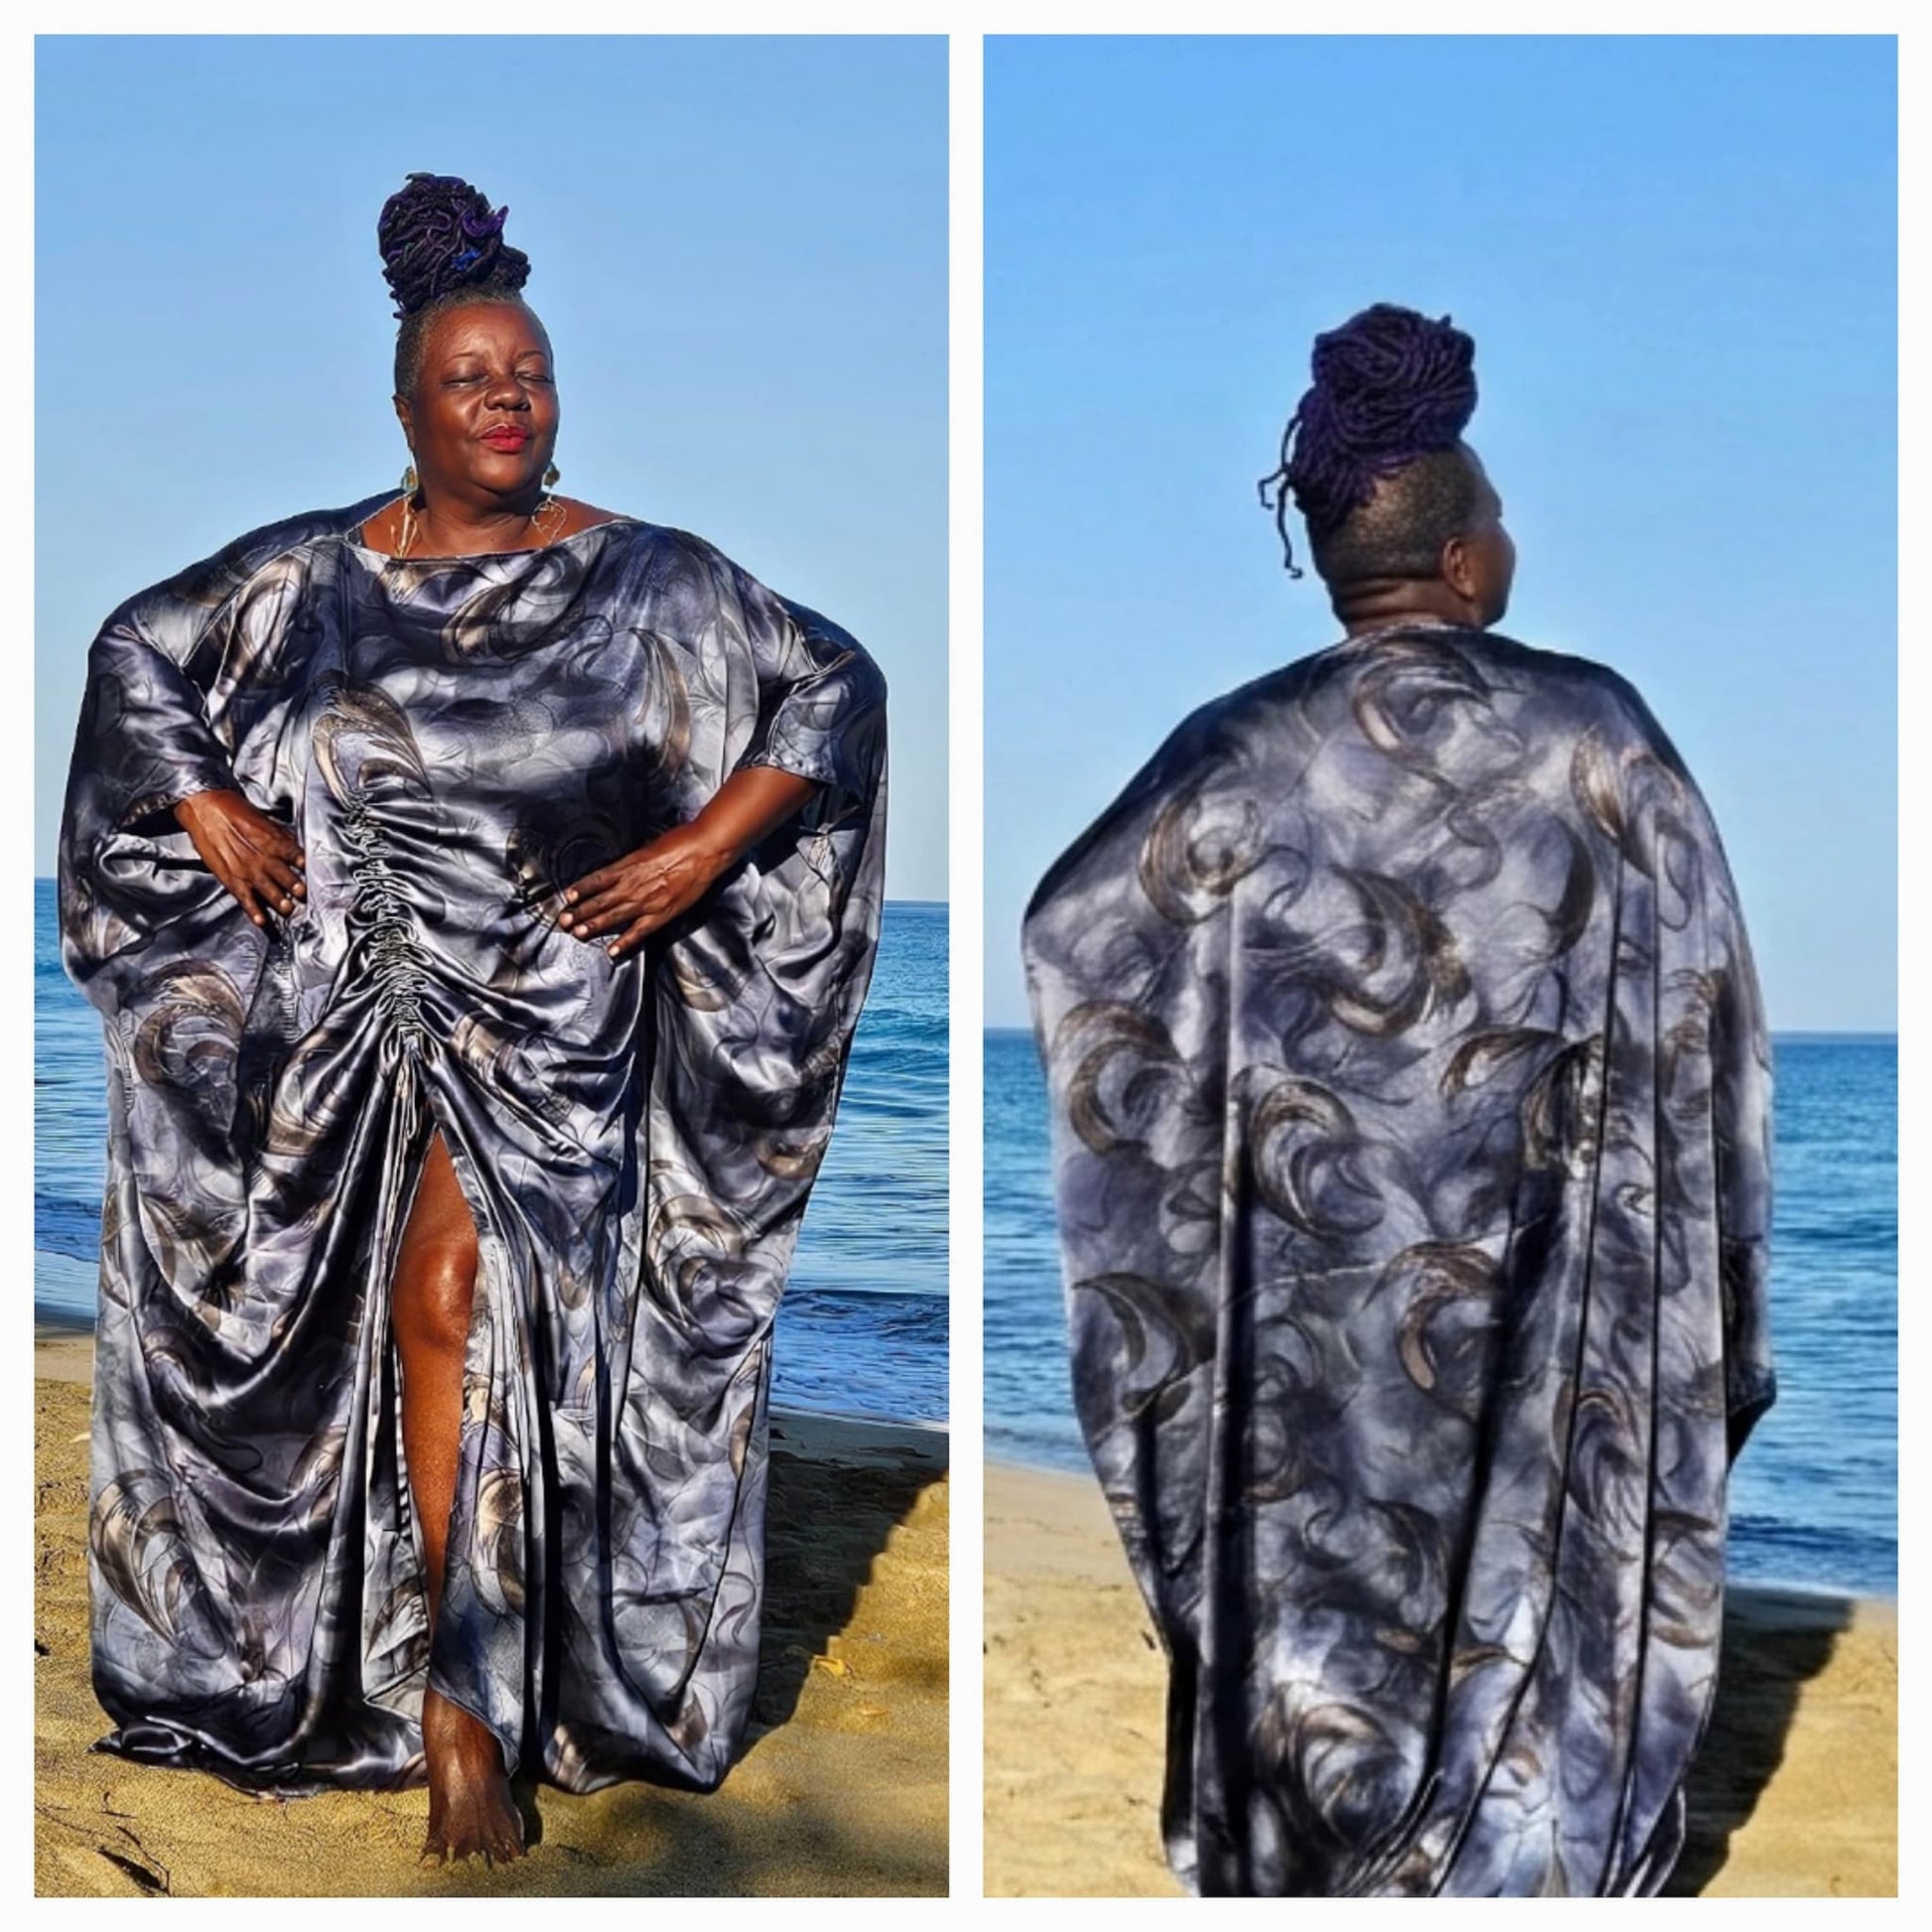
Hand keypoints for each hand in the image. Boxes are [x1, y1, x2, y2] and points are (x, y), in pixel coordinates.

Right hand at [173, 788, 306, 928]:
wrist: (205, 809)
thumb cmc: (233, 811)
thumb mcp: (263, 819)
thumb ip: (281, 836)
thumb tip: (296, 846)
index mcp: (272, 841)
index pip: (293, 854)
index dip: (303, 863)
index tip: (313, 871)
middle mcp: (261, 856)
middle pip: (282, 874)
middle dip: (295, 885)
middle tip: (304, 894)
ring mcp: (246, 869)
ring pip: (267, 888)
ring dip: (279, 900)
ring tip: (289, 909)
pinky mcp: (231, 878)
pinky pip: (244, 897)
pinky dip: (253, 910)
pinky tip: (261, 920)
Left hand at [560, 823, 729, 959]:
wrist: (705, 850)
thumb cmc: (681, 842)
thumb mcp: (649, 846)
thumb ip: (633, 861)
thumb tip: (622, 868)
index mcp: (628, 865)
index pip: (597, 880)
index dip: (581, 889)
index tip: (567, 897)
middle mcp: (632, 885)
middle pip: (599, 901)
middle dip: (579, 912)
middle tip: (563, 921)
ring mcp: (646, 902)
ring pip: (613, 916)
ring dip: (593, 926)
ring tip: (578, 934)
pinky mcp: (661, 914)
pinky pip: (638, 932)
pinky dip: (624, 942)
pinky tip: (611, 951)